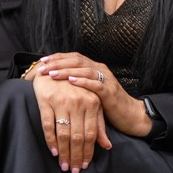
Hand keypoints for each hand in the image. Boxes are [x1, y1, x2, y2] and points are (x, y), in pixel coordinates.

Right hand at [31, 66, 112, 172]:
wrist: (52, 69)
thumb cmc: (75, 88)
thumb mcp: (91, 102)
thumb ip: (99, 124)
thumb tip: (107, 146)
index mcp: (92, 102)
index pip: (91, 134)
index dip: (88, 152)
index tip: (85, 165)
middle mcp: (78, 102)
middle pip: (77, 136)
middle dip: (76, 156)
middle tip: (74, 171)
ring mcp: (61, 101)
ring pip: (63, 133)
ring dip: (64, 153)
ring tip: (64, 166)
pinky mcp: (46, 101)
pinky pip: (48, 125)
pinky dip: (51, 140)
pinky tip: (53, 151)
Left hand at [32, 52, 153, 143]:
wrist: (130, 115)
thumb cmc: (108, 105)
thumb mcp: (91, 92)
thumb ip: (79, 85)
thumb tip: (56, 83)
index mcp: (95, 68)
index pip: (74, 57)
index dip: (57, 57)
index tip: (42, 61)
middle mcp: (100, 70)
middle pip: (77, 60)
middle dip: (58, 63)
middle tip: (42, 67)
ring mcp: (106, 80)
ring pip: (85, 69)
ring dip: (67, 70)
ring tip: (52, 73)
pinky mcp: (110, 92)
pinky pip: (95, 84)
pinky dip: (83, 81)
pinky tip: (71, 81)